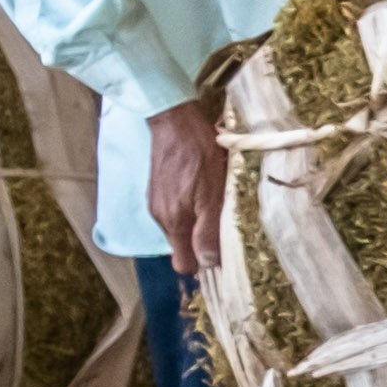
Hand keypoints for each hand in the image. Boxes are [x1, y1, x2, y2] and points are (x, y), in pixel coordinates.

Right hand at [147, 99, 223, 277]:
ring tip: (219, 207)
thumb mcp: (212, 194)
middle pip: (183, 247)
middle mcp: (160, 217)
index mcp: (173, 222)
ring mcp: (157, 203)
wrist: (174, 122)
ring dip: (199, 225)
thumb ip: (208, 230)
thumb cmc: (198, 154)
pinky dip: (192, 210)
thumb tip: (209, 264)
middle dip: (204, 245)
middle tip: (228, 230)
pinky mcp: (159, 190)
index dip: (203, 265)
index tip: (223, 258)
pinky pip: (177, 212)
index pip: (183, 264)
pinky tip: (204, 194)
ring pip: (181, 229)